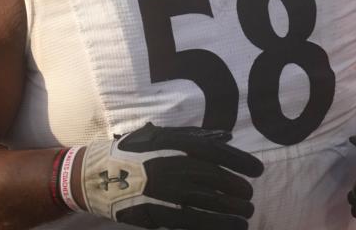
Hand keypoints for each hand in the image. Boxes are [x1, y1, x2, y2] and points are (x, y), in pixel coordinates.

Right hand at [72, 123, 263, 229]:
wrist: (97, 175)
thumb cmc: (132, 152)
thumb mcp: (160, 135)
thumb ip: (194, 136)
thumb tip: (226, 137)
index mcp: (173, 143)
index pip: (216, 152)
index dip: (240, 161)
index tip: (258, 170)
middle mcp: (172, 165)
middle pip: (216, 179)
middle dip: (238, 189)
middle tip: (248, 196)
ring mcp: (166, 190)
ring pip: (210, 201)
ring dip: (233, 209)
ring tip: (246, 214)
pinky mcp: (159, 213)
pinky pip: (196, 221)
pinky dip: (218, 224)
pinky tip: (234, 227)